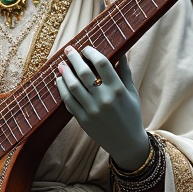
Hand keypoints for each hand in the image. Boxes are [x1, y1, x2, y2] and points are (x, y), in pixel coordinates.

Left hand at [55, 46, 147, 168]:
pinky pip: (68, 101)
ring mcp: (92, 110)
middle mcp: (104, 99)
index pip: (102, 63)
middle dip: (74, 58)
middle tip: (69, 50)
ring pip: (73, 86)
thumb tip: (121, 52)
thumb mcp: (131, 92)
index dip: (91, 53)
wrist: (127, 143)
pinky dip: (62, 89)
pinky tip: (60, 81)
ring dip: (65, 73)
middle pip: (84, 72)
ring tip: (61, 65)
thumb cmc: (131, 114)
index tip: (86, 48)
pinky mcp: (83, 120)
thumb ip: (125, 72)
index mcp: (118, 89)